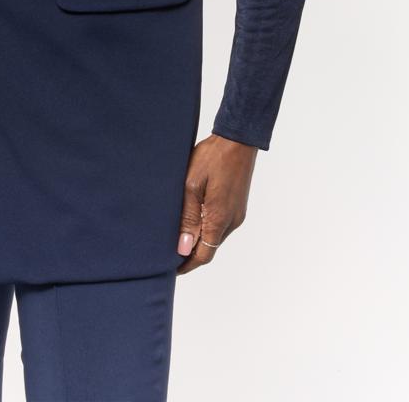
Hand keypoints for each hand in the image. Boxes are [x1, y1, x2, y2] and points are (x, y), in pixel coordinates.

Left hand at [175, 132, 257, 274]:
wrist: (238, 139)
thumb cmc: (212, 157)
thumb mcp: (192, 186)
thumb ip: (188, 218)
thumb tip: (183, 248)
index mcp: (219, 219)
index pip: (203, 255)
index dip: (187, 264)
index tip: (171, 268)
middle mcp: (232, 221)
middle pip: (210, 248)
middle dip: (192, 254)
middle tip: (170, 252)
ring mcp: (237, 213)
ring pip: (216, 237)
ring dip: (200, 240)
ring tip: (179, 235)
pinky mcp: (238, 205)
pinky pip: (222, 225)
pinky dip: (208, 228)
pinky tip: (196, 219)